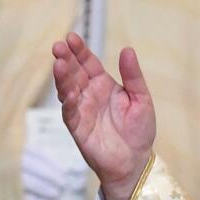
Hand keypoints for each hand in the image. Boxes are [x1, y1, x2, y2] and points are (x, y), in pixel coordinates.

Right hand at [52, 33, 154, 199]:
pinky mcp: (77, 127)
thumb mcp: (141, 99)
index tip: (71, 38)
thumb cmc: (139, 131)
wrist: (135, 161)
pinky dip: (67, 101)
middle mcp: (89, 94)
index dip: (79, 51)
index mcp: (104, 85)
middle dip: (65, 59)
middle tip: (58, 46)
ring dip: (62, 77)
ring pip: (67, 89)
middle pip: (74, 72)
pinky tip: (66, 91)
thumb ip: (133, 76)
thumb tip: (127, 49)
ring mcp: (81, 110)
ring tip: (59, 63)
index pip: (88, 63)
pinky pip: (69, 112)